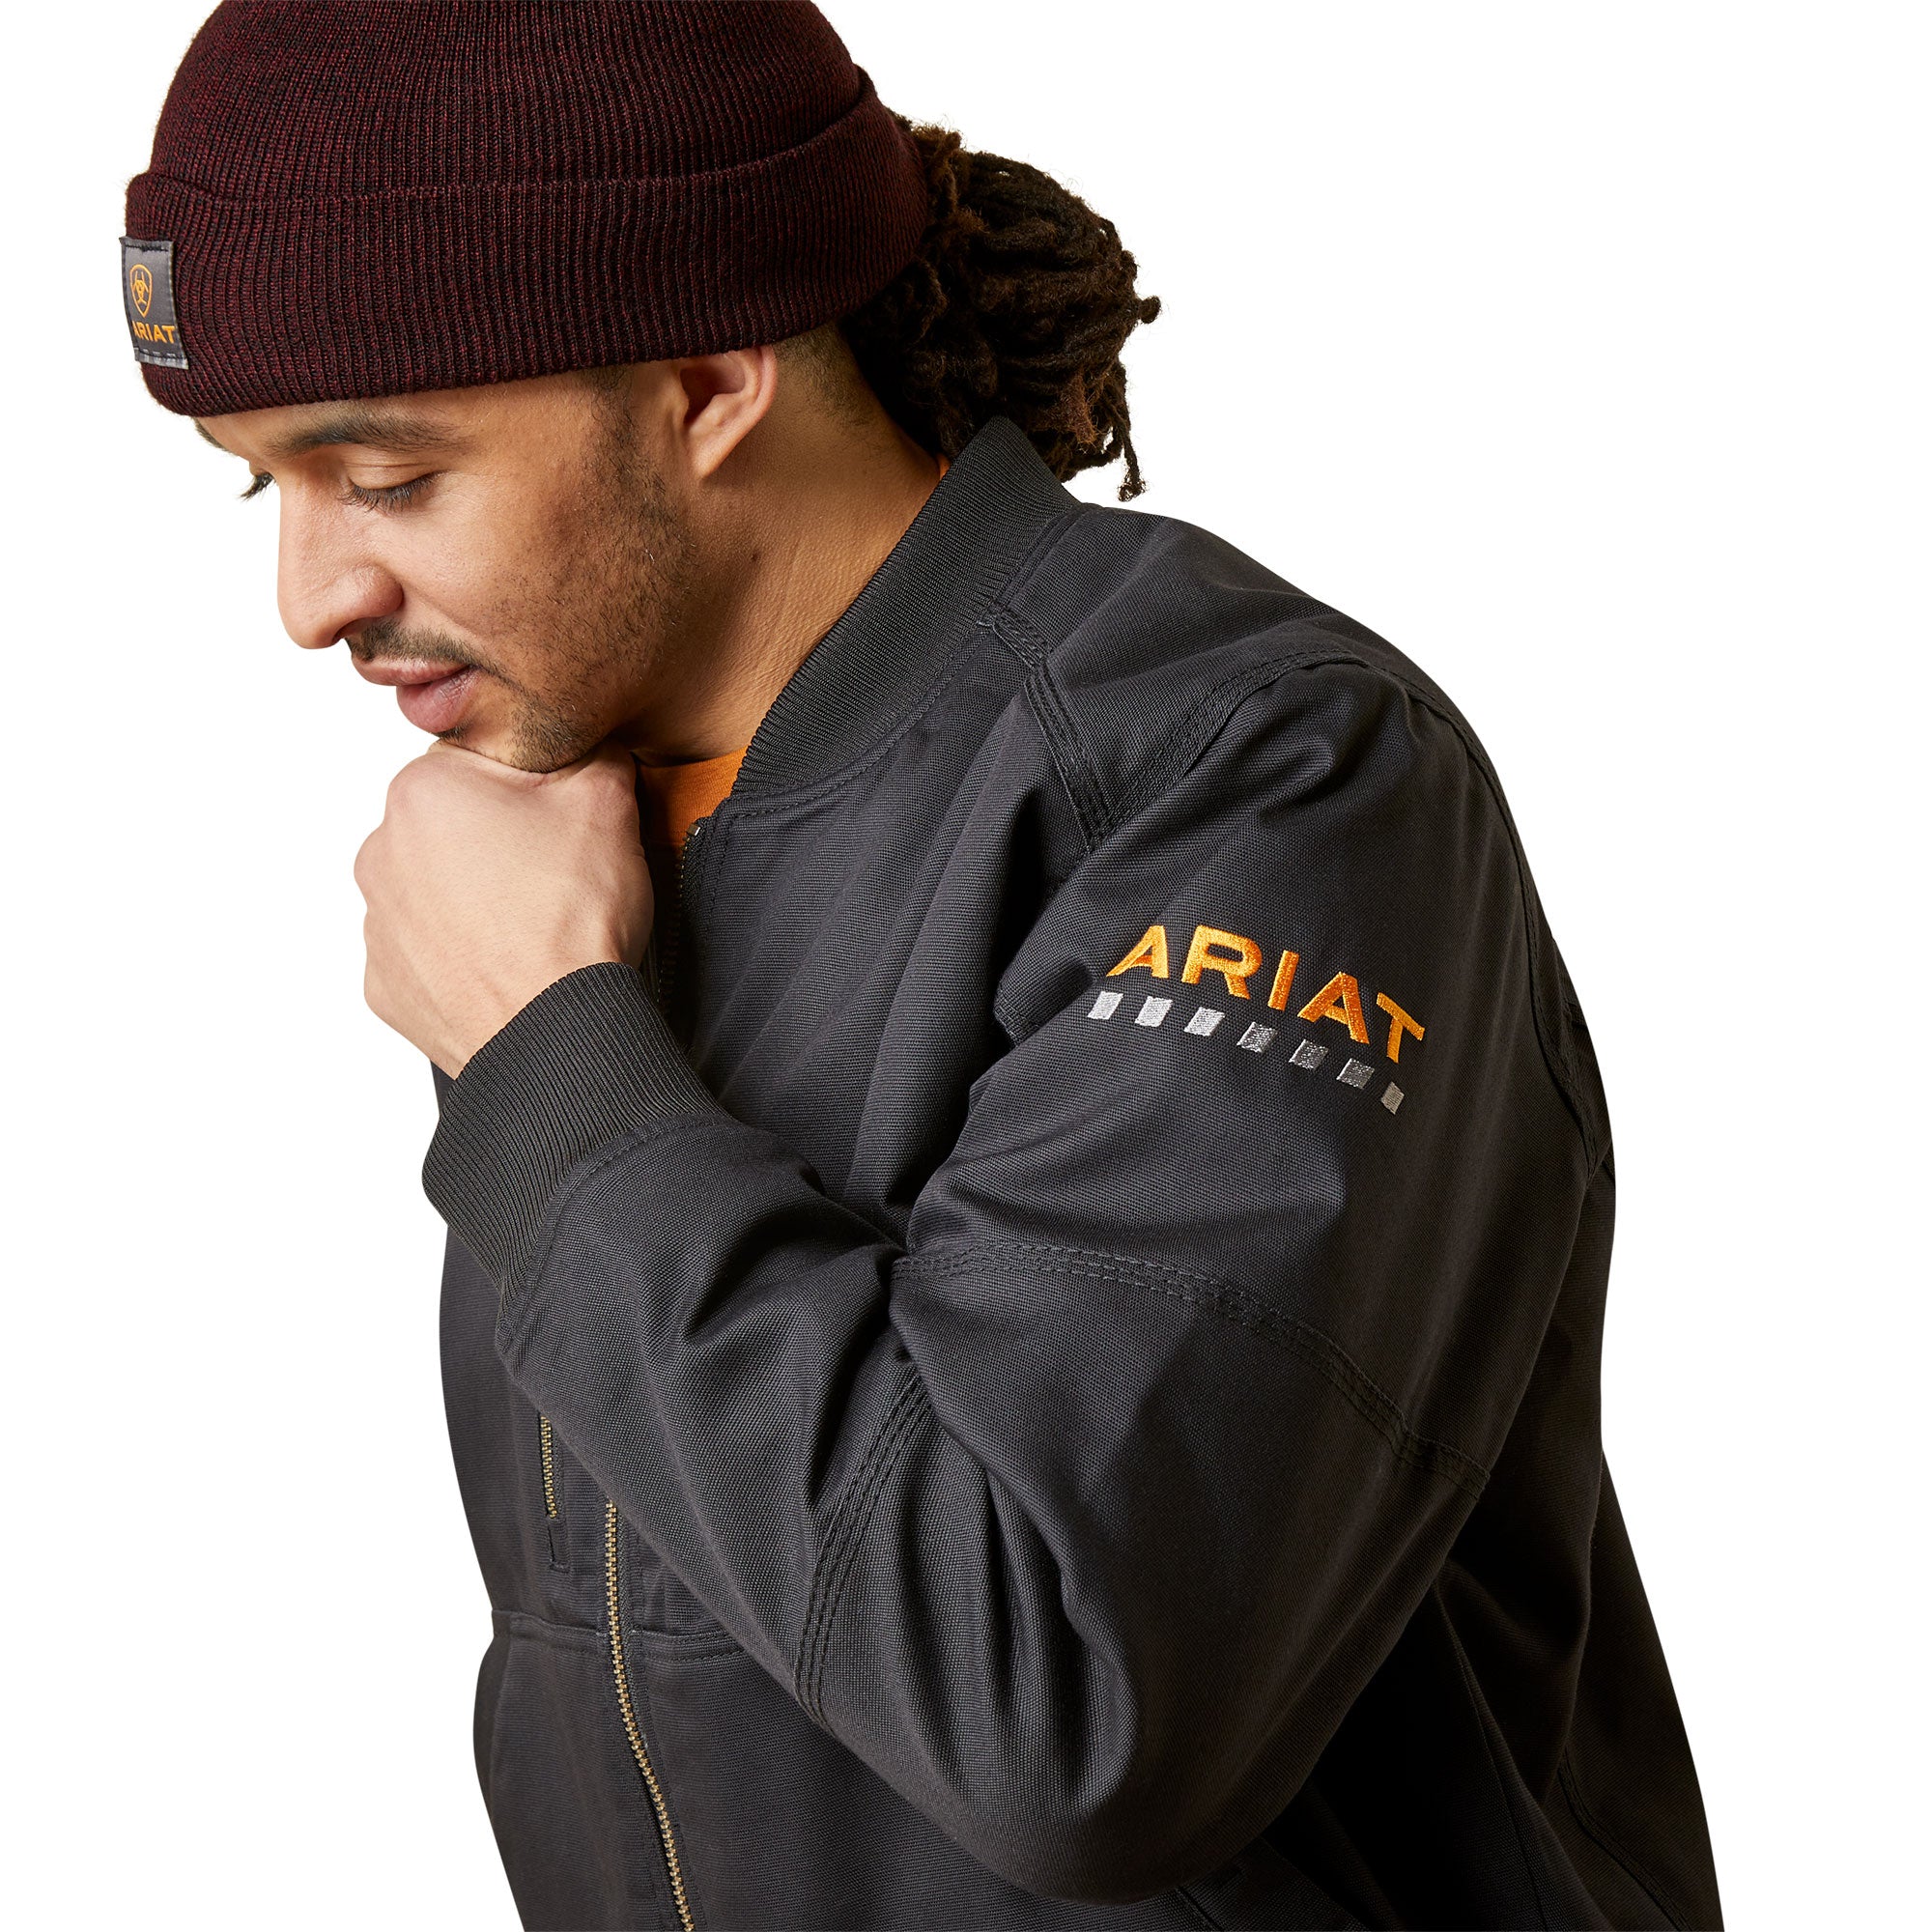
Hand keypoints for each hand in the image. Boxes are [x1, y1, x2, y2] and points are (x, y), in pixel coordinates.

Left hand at [354, 740, 653, 1074]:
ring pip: (436, 890)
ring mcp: (377, 925)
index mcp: (422, 790)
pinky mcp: (386, 986)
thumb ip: (592, 751)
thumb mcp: (607, 802)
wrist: (556, 1033)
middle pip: (453, 826)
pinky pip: (427, 953)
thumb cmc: (571, 921)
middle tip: (556, 877)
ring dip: (477, 900)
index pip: (480, 762)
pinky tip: (508, 967)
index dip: (534, 787)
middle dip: (500, 843)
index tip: (562, 820)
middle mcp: (380, 851)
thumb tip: (588, 747)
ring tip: (534, 928)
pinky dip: (463, 957)